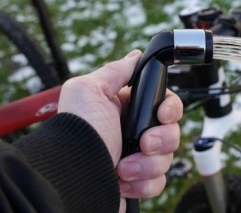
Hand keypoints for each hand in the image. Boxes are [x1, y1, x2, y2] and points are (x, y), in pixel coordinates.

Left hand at [57, 50, 182, 211]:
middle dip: (162, 138)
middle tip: (144, 143)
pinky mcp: (138, 181)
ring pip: (167, 157)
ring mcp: (137, 157)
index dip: (169, 108)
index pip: (163, 102)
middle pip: (171, 130)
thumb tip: (135, 56)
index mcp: (125, 108)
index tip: (162, 114)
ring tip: (124, 167)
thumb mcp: (88, 91)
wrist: (70, 180)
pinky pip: (159, 181)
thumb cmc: (77, 135)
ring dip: (148, 163)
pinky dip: (143, 183)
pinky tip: (123, 180)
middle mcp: (133, 131)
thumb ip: (114, 71)